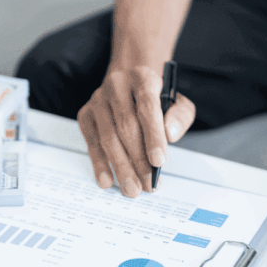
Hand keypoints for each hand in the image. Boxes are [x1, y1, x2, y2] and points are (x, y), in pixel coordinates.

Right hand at [76, 65, 194, 196]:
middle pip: (126, 126)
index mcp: (142, 78)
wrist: (129, 80)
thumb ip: (180, 115)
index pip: (147, 106)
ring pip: (107, 137)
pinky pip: (91, 142)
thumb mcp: (177, 100)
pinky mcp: (86, 114)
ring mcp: (98, 100)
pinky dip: (99, 163)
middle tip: (148, 185)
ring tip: (132, 189)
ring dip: (120, 167)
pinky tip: (108, 180)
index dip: (153, 135)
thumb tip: (170, 134)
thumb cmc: (156, 96)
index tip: (159, 161)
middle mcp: (117, 86)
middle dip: (138, 159)